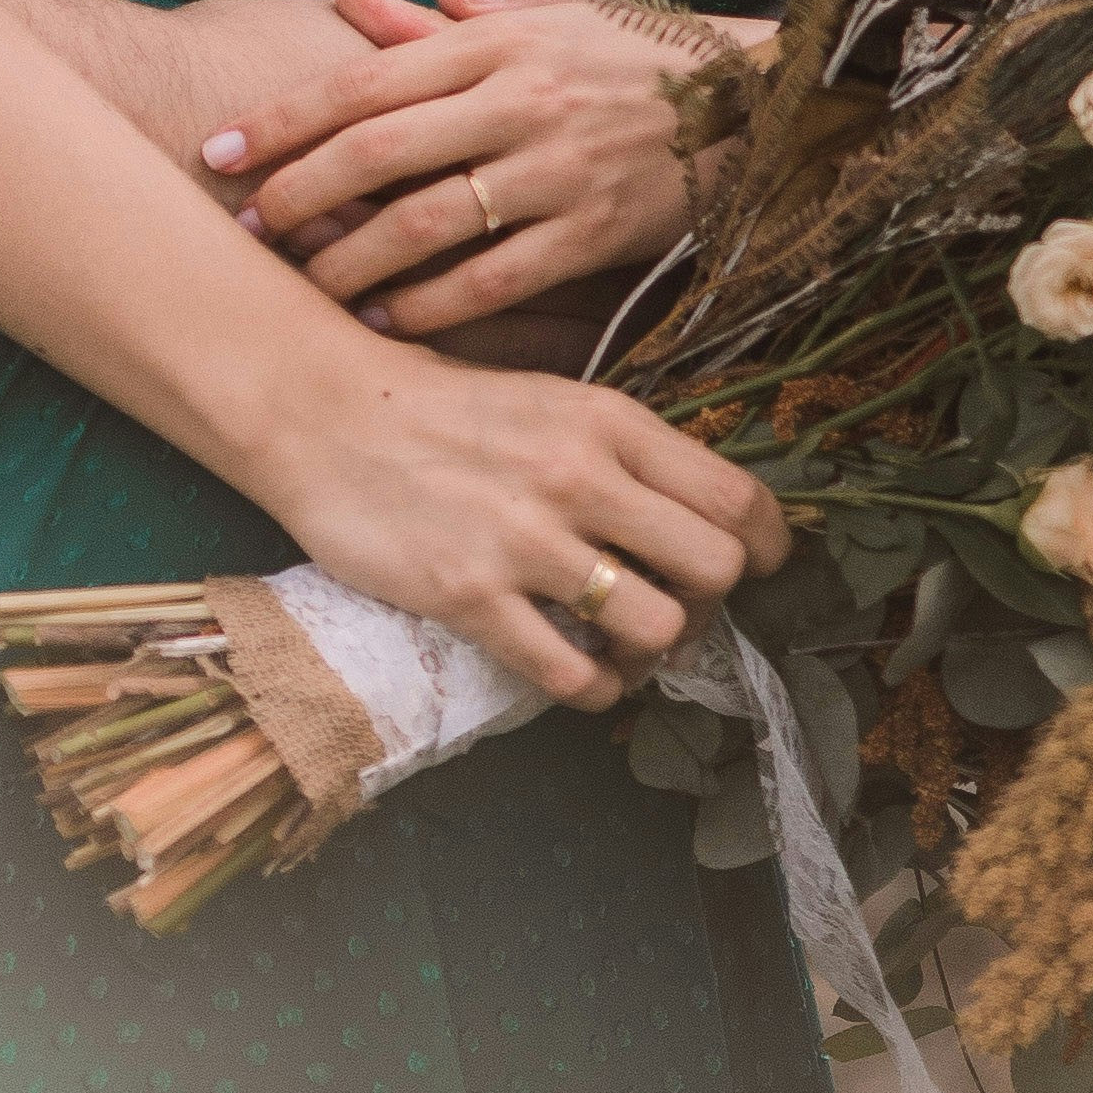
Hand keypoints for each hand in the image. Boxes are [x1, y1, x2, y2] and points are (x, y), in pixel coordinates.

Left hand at [208, 0, 776, 334]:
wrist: (753, 102)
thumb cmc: (631, 58)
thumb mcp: (542, 17)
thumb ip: (442, 20)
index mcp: (497, 40)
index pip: (364, 79)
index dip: (282, 117)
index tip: (216, 150)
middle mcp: (519, 98)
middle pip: (379, 150)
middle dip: (297, 192)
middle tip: (243, 226)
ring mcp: (558, 168)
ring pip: (426, 223)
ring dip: (351, 261)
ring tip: (302, 284)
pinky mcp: (597, 232)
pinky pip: (496, 280)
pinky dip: (434, 306)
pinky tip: (390, 322)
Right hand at [256, 335, 787, 709]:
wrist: (324, 415)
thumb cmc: (443, 411)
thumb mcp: (549, 402)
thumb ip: (622, 454)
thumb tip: (701, 518)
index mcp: (606, 421)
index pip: (736, 497)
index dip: (768, 547)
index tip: (758, 568)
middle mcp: (578, 476)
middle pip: (716, 569)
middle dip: (710, 603)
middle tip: (674, 604)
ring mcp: (525, 540)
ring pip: (656, 628)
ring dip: (652, 653)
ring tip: (624, 646)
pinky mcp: (472, 597)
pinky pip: (572, 675)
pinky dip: (593, 690)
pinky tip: (579, 673)